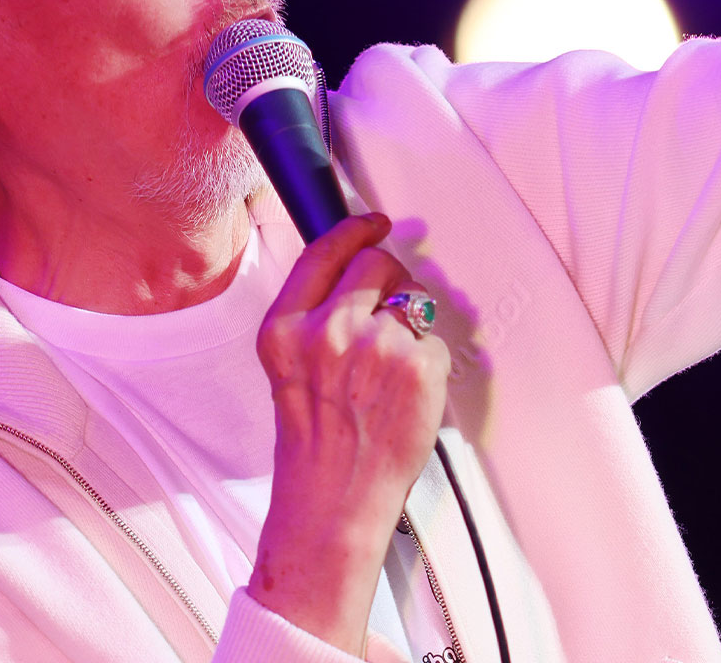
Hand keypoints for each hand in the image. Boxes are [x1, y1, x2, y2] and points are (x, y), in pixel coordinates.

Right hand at [248, 213, 451, 654]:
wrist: (332, 497)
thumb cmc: (314, 437)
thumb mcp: (290, 366)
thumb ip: (314, 317)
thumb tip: (359, 271)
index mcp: (285, 328)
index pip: (323, 251)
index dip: (355, 231)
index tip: (373, 224)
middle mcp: (327, 330)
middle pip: (376, 263)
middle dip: (391, 278)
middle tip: (391, 313)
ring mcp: (375, 346)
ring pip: (414, 298)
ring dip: (413, 323)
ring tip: (392, 370)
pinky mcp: (417, 365)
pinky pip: (436, 339)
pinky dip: (430, 362)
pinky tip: (407, 393)